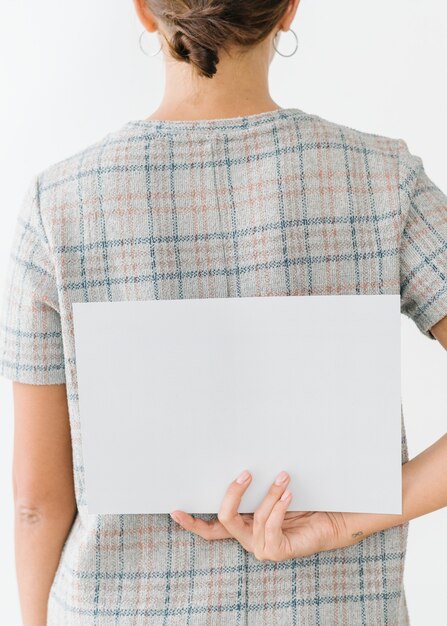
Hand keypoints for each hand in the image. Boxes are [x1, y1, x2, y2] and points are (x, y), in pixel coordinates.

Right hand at [169, 469, 355, 561]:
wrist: (333, 520)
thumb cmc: (303, 502)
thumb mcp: (273, 491)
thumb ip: (256, 486)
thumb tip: (243, 462)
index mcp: (243, 526)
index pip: (211, 529)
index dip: (192, 522)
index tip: (175, 510)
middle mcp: (248, 539)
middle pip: (224, 520)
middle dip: (232, 494)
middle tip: (245, 473)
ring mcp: (262, 548)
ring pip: (253, 517)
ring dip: (269, 494)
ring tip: (283, 476)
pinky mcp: (277, 551)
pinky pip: (270, 526)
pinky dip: (278, 507)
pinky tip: (288, 494)